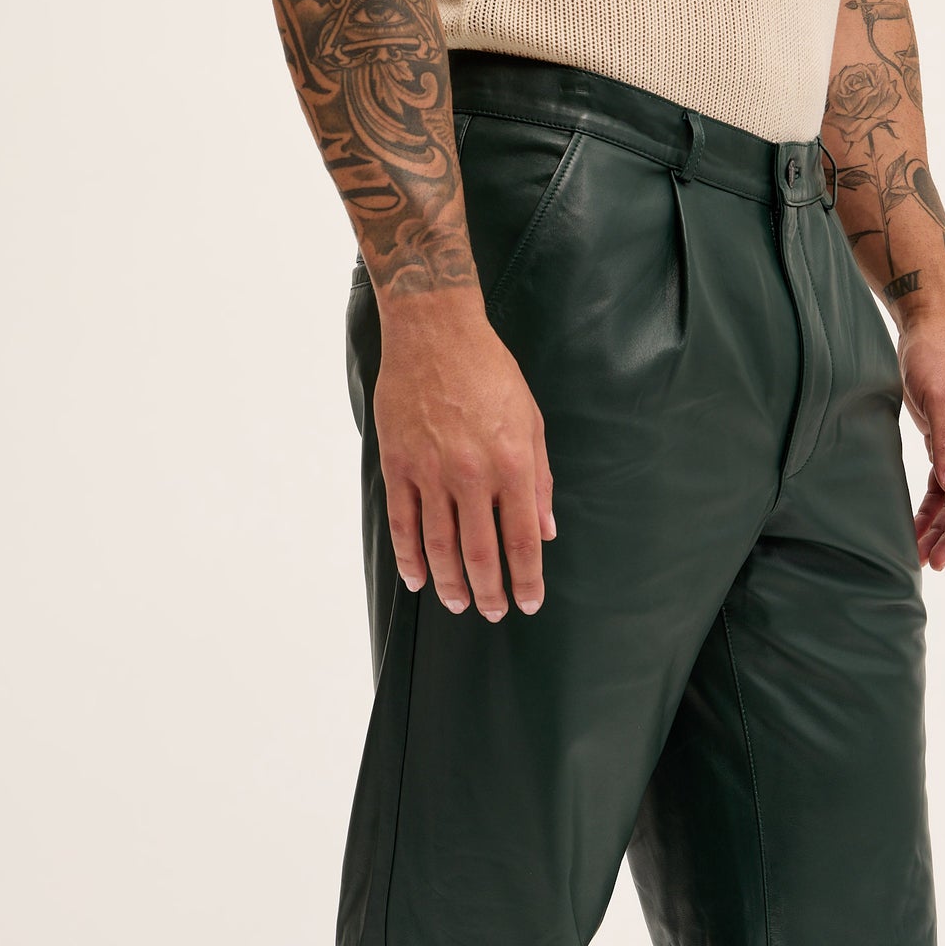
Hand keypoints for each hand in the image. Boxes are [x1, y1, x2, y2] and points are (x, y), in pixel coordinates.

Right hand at [373, 285, 555, 619]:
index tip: (529, 603)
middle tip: (492, 614)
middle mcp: (471, 474)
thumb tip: (546, 531)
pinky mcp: (398, 464)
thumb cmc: (489, 372)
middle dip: (489, 592)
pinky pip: (403, 522)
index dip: (526, 579)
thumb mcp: (531, 421)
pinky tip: (418, 578)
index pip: (522, 540)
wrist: (434, 331)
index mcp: (511, 464)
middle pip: (481, 553)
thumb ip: (540, 481)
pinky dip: (410, 556)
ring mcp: (430, 472)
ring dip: (450, 583)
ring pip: (439, 545)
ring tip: (458, 604)